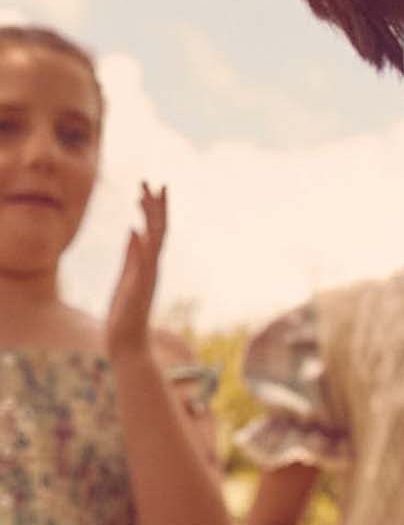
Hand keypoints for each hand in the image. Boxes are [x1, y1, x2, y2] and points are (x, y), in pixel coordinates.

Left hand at [104, 184, 168, 360]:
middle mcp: (153, 266)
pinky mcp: (140, 287)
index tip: (148, 186)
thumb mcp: (125, 276)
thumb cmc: (125, 313)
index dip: (152, 208)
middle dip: (154, 205)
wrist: (127, 342)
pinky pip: (143, 262)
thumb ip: (130, 253)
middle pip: (158, 229)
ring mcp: (148, 275)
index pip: (154, 229)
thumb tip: (132, 229)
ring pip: (155, 240)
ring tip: (145, 196)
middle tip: (151, 182)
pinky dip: (141, 245)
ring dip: (151, 218)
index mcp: (148, 263)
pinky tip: (135, 229)